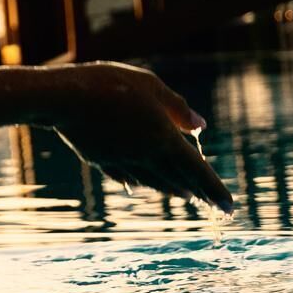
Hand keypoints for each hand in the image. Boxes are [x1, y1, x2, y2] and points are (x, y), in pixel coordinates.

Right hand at [47, 63, 233, 212]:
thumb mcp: (151, 86)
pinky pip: (124, 176)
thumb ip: (177, 108)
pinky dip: (137, 182)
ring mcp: (120, 160)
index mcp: (163, 139)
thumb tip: (200, 126)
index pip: (197, 170)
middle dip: (196, 191)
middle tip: (210, 202)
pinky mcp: (98, 159)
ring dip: (169, 188)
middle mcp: (144, 156)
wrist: (61, 98)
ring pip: (151, 181)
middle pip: (176, 179)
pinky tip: (138, 184)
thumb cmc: (109, 84)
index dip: (215, 190)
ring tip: (181, 193)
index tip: (230, 208)